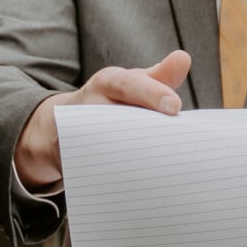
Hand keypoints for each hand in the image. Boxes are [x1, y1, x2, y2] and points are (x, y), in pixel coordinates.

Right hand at [14, 50, 191, 189]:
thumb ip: (160, 76)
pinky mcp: (75, 161)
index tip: (175, 107)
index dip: (153, 94)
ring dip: (134, 161)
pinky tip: (146, 189)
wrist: (62, 126)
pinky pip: (98, 173)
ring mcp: (78, 134)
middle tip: (173, 148)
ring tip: (164, 171)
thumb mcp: (133, 84)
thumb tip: (183, 57)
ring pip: (106, 149)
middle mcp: (90, 105)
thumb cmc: (114, 100)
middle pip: (116, 119)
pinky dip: (121, 180)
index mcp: (107, 83)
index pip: (129, 85)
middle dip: (144, 134)